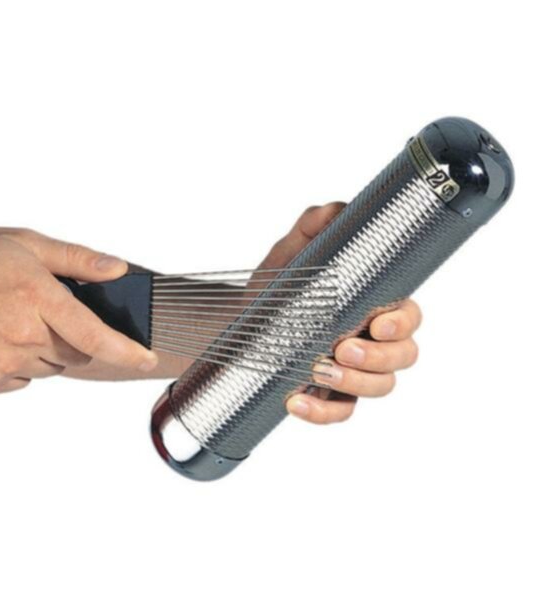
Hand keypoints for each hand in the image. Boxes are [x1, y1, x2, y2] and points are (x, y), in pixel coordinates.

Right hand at [0, 227, 157, 392]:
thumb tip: (117, 269)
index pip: (95, 336)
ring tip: (20, 320)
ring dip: (51, 348)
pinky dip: (26, 362)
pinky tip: (4, 338)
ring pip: (57, 366)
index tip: (147, 357)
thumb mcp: (26, 243)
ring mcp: (5, 361)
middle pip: (81, 352)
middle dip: (77, 335)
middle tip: (48, 310)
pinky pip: (29, 378)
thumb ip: (78, 259)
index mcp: (38, 298)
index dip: (127, 351)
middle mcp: (24, 335)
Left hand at [254, 202, 420, 423]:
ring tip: (318, 370)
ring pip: (382, 387)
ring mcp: (354, 371)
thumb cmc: (276, 286)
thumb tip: (334, 211)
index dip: (403, 323)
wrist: (241, 319)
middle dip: (379, 357)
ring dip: (356, 385)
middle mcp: (371, 339)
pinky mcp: (331, 396)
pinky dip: (321, 413)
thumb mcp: (290, 253)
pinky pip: (341, 413)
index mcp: (371, 303)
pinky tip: (295, 401)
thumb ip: (313, 227)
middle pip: (405, 356)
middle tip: (342, 348)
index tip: (377, 323)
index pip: (408, 315)